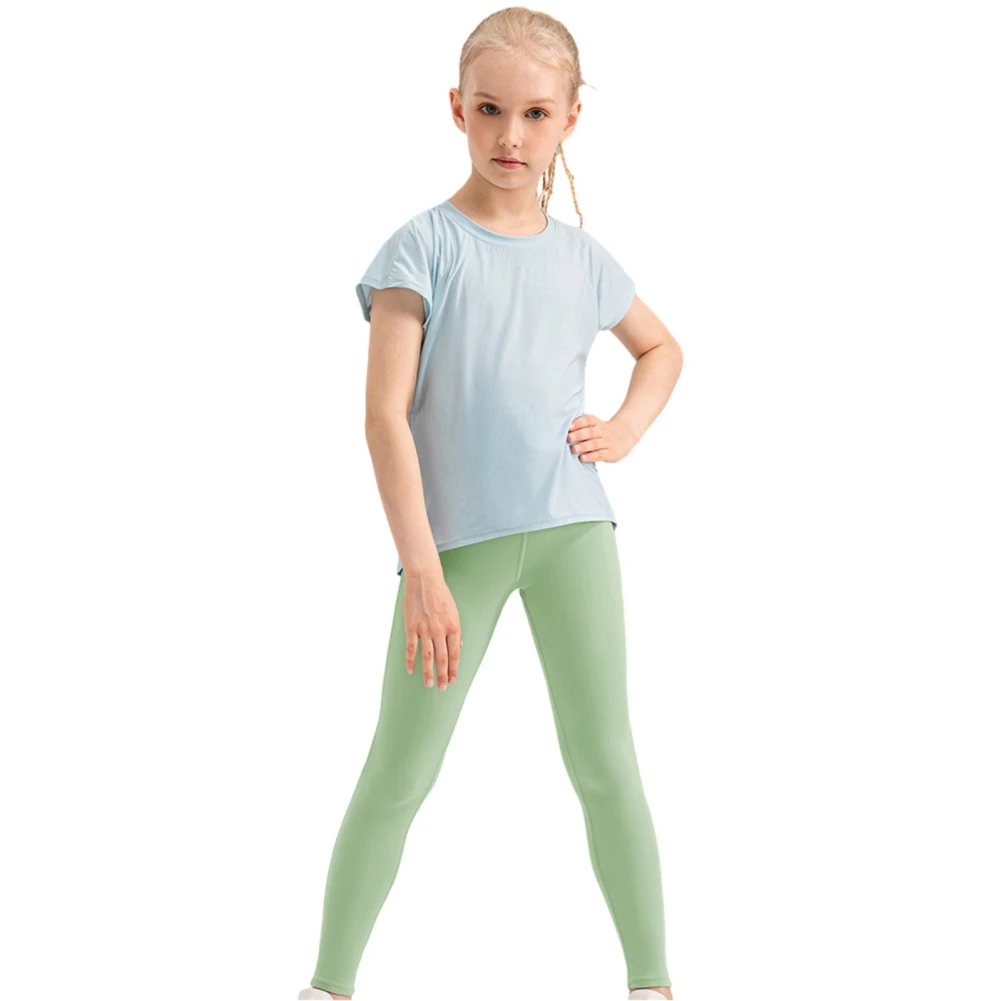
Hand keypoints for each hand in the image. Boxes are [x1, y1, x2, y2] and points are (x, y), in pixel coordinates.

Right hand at [402, 569, 463, 690]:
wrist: (425, 579)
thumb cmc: (441, 595)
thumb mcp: (454, 612)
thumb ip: (456, 631)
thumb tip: (460, 647)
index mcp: (453, 626)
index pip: (455, 653)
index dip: (454, 668)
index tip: (453, 680)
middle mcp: (440, 630)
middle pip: (442, 658)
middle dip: (443, 675)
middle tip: (442, 688)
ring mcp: (425, 629)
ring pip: (428, 656)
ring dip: (428, 672)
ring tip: (429, 684)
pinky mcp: (411, 627)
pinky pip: (411, 648)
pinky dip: (410, 661)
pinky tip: (411, 670)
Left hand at [566, 413, 635, 463]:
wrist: (626, 435)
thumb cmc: (603, 431)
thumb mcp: (596, 425)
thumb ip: (583, 426)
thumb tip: (561, 427)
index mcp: (597, 423)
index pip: (588, 420)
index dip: (579, 422)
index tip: (569, 426)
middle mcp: (603, 431)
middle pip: (591, 432)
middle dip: (579, 434)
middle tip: (569, 438)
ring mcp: (607, 442)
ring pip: (595, 443)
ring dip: (583, 446)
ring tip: (573, 449)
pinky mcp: (610, 453)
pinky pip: (600, 454)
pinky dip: (591, 456)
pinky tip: (582, 458)